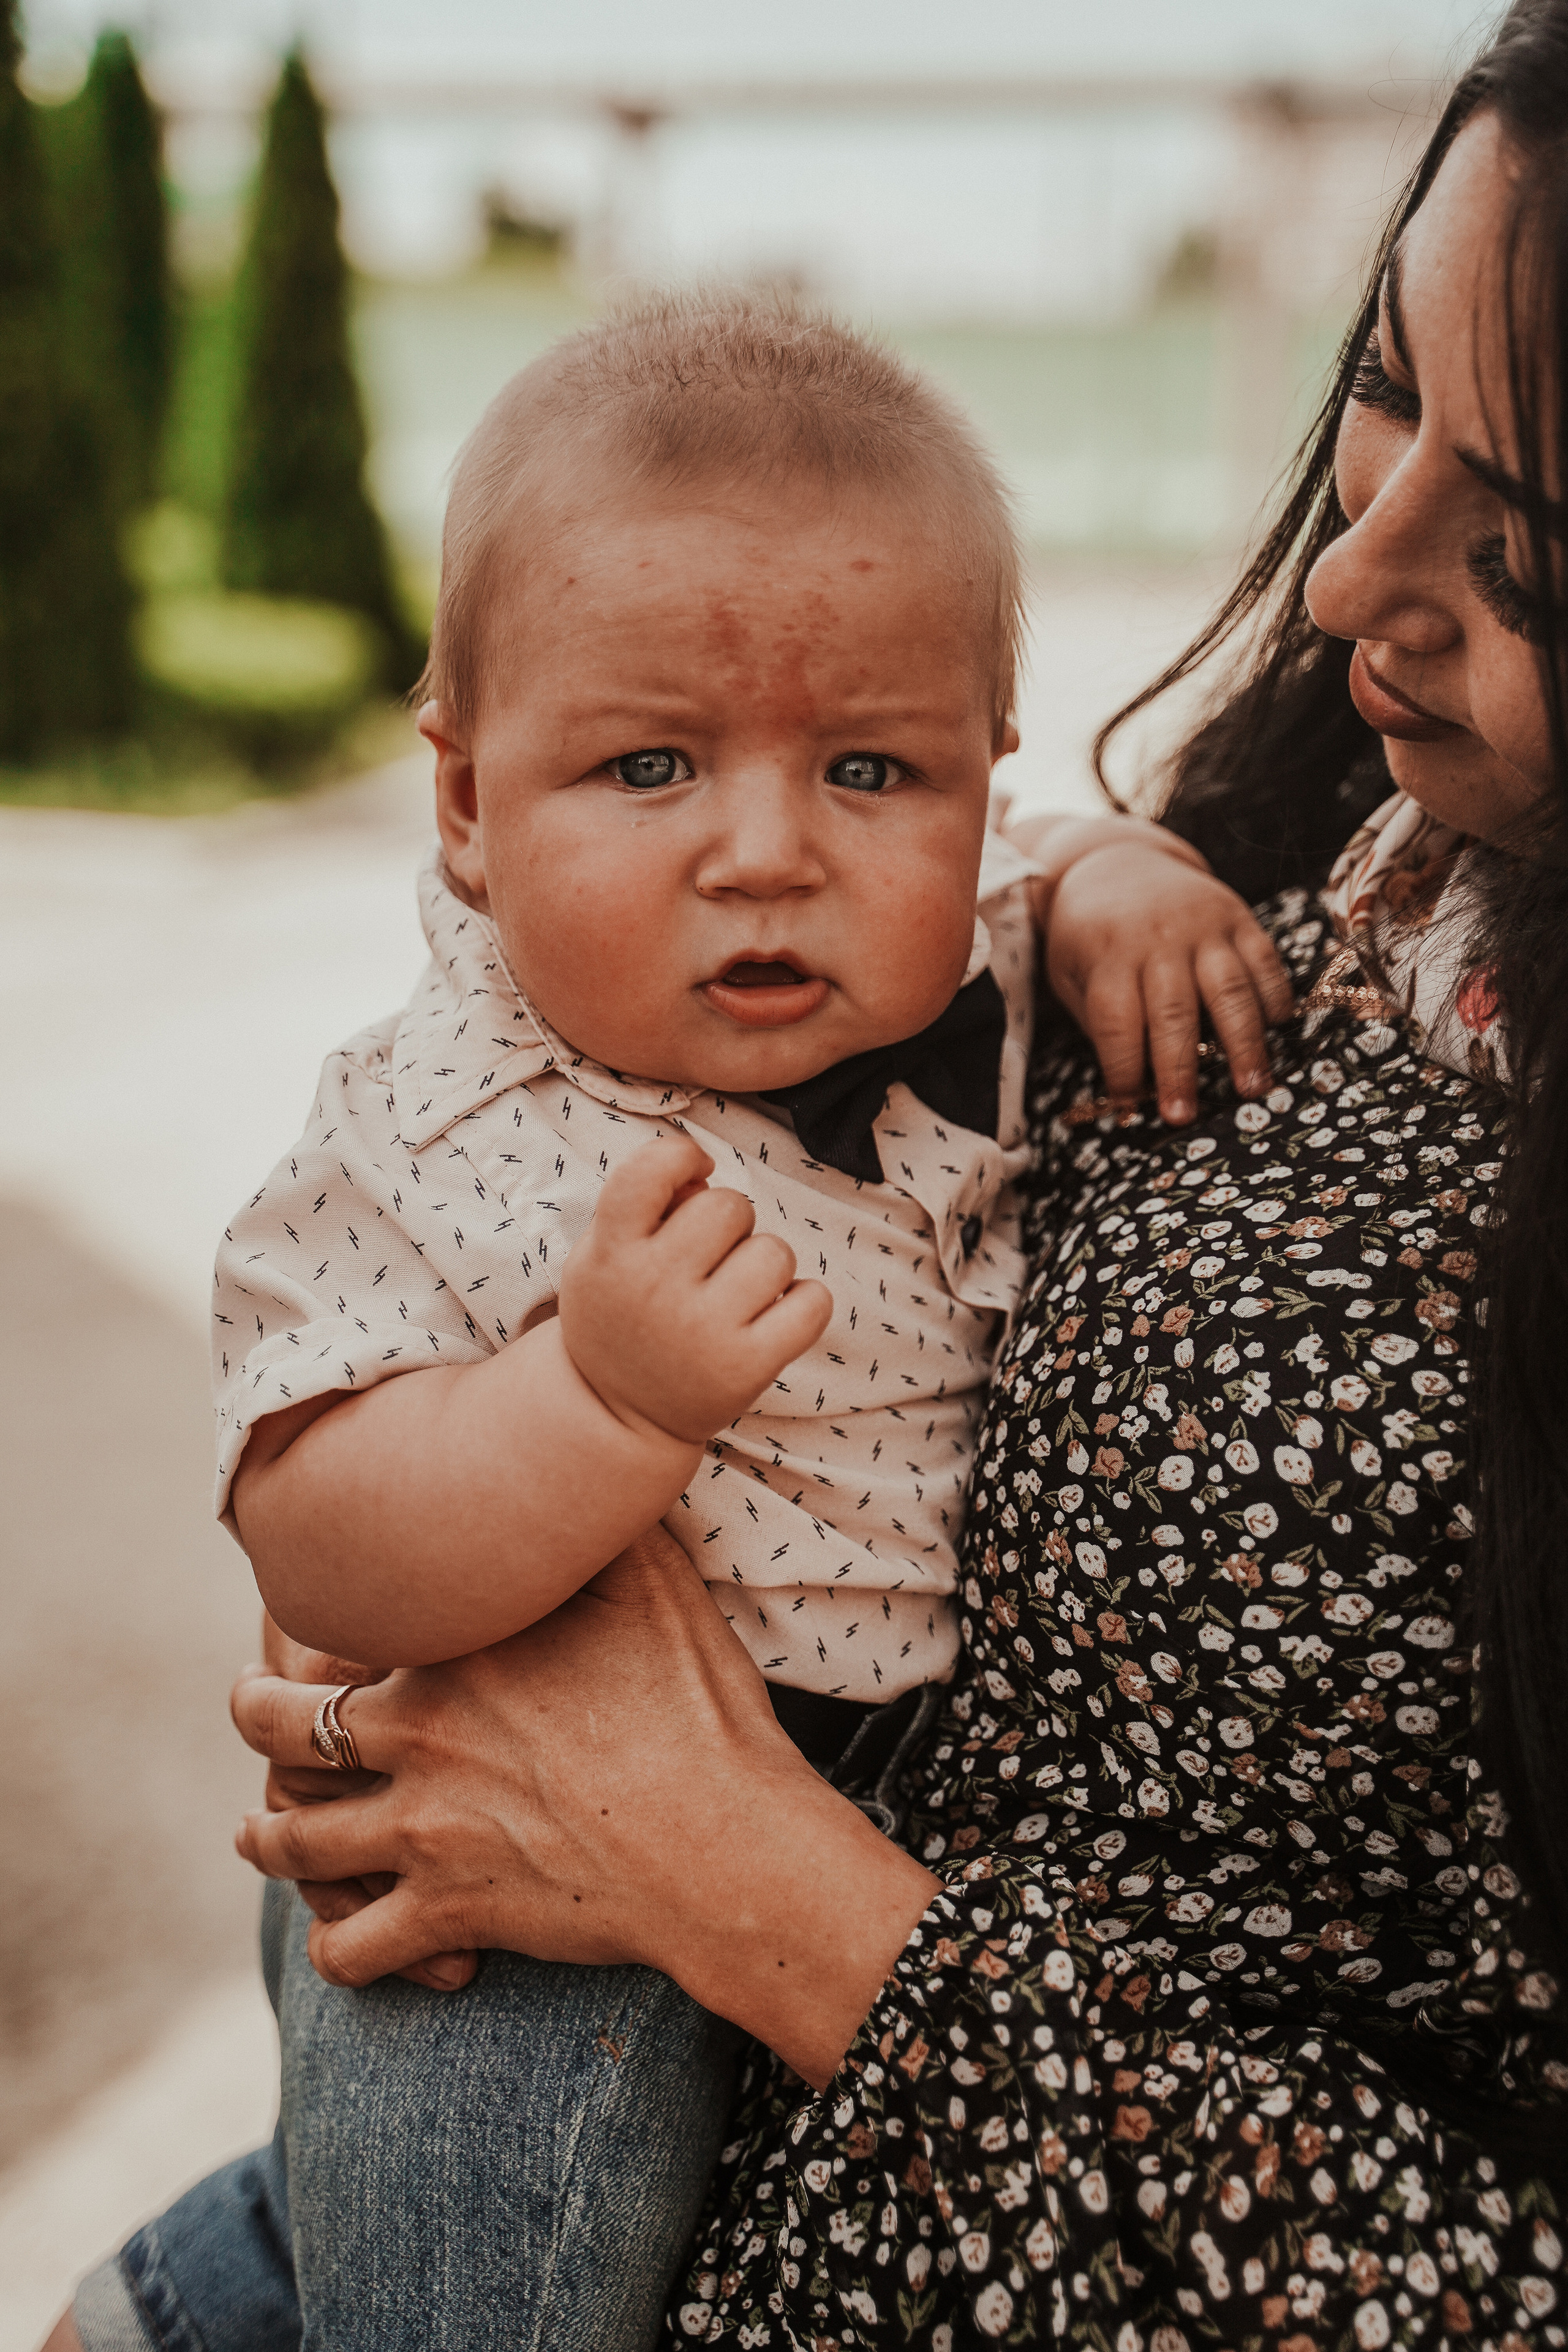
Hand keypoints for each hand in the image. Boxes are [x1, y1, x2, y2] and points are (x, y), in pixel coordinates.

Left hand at [233, 1529, 936, 2090]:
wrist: (725, 1844)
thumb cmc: (698, 1707)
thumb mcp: (655, 1582)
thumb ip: (598, 1524)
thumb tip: (582, 1466)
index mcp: (454, 1651)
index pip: (343, 1627)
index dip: (323, 1624)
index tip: (322, 1622)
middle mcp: (418, 1735)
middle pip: (287, 1729)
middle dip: (255, 1716)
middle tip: (251, 1707)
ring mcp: (423, 1831)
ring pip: (297, 1841)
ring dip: (266, 1837)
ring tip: (256, 1831)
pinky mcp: (447, 1914)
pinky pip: (351, 1948)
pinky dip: (338, 1950)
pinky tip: (343, 1942)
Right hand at [559, 1133, 833, 1444]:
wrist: (618, 1415)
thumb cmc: (619, 1316)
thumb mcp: (601, 1257)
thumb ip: (646, 1205)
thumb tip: (703, 1173)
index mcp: (610, 1252)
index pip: (650, 1169)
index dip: (682, 1155)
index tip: (694, 1173)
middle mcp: (653, 1288)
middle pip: (729, 1206)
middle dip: (730, 1223)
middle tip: (710, 1259)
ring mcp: (701, 1330)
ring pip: (774, 1252)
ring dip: (766, 1265)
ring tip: (737, 1294)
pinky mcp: (746, 1367)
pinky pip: (812, 1302)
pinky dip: (804, 1303)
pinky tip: (776, 1316)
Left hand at [1046, 841, 1292, 1123]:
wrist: (1118, 862)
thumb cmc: (1089, 935)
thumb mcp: (1071, 971)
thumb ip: (1097, 1021)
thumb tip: (1128, 1089)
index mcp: (1108, 955)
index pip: (1117, 1021)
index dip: (1124, 1067)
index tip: (1131, 1105)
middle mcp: (1159, 940)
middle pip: (1174, 1013)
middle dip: (1180, 1070)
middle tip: (1185, 1116)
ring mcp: (1204, 926)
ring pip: (1230, 990)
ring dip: (1244, 1043)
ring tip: (1253, 1087)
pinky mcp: (1238, 917)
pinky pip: (1264, 961)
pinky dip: (1274, 996)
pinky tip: (1278, 1029)